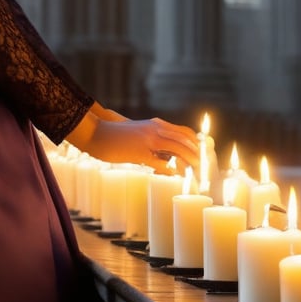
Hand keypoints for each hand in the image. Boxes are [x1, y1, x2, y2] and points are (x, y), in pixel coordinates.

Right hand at [67, 110, 198, 174]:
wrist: (97, 133)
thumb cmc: (116, 136)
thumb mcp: (138, 134)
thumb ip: (152, 142)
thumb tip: (165, 160)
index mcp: (156, 124)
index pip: (184, 132)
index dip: (196, 144)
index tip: (203, 155)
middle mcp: (155, 129)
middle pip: (185, 140)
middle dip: (197, 154)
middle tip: (203, 168)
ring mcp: (148, 140)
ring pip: (178, 149)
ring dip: (189, 162)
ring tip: (194, 174)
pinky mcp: (140, 152)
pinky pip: (161, 163)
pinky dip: (170, 170)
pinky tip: (174, 176)